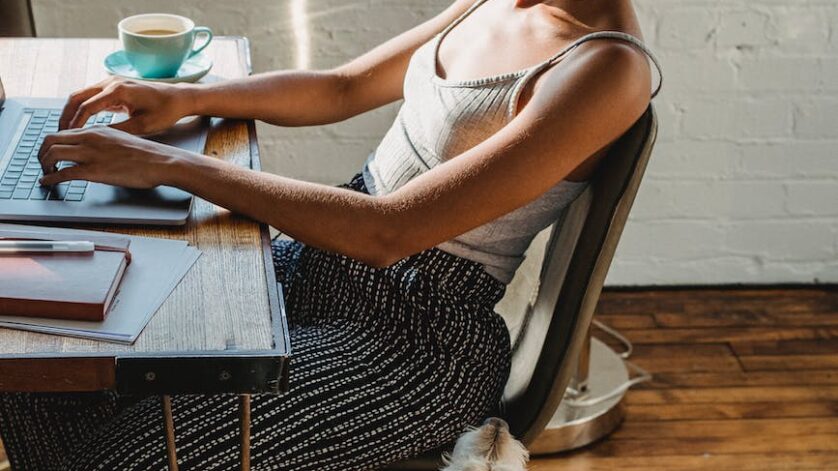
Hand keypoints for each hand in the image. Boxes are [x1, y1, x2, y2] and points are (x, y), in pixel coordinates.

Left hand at [38, 126, 189, 188]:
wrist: (161, 162)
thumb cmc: (147, 155)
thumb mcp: (121, 140)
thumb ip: (103, 143)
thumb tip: (93, 152)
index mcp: (96, 130)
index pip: (62, 132)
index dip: (50, 145)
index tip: (50, 155)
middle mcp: (90, 138)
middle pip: (50, 140)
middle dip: (41, 153)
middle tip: (43, 164)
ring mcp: (91, 154)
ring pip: (52, 154)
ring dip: (43, 165)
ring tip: (46, 174)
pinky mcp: (95, 170)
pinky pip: (64, 173)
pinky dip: (51, 179)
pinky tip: (48, 183)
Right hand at [60, 77, 195, 134]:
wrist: (178, 98)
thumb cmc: (165, 111)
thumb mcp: (143, 126)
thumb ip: (118, 131)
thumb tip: (96, 139)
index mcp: (119, 90)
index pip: (87, 106)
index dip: (75, 123)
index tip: (68, 137)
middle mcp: (111, 82)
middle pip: (77, 97)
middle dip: (66, 115)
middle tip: (59, 134)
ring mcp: (111, 83)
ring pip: (81, 95)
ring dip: (72, 111)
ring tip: (66, 131)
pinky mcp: (114, 87)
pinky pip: (91, 97)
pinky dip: (82, 109)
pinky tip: (80, 124)